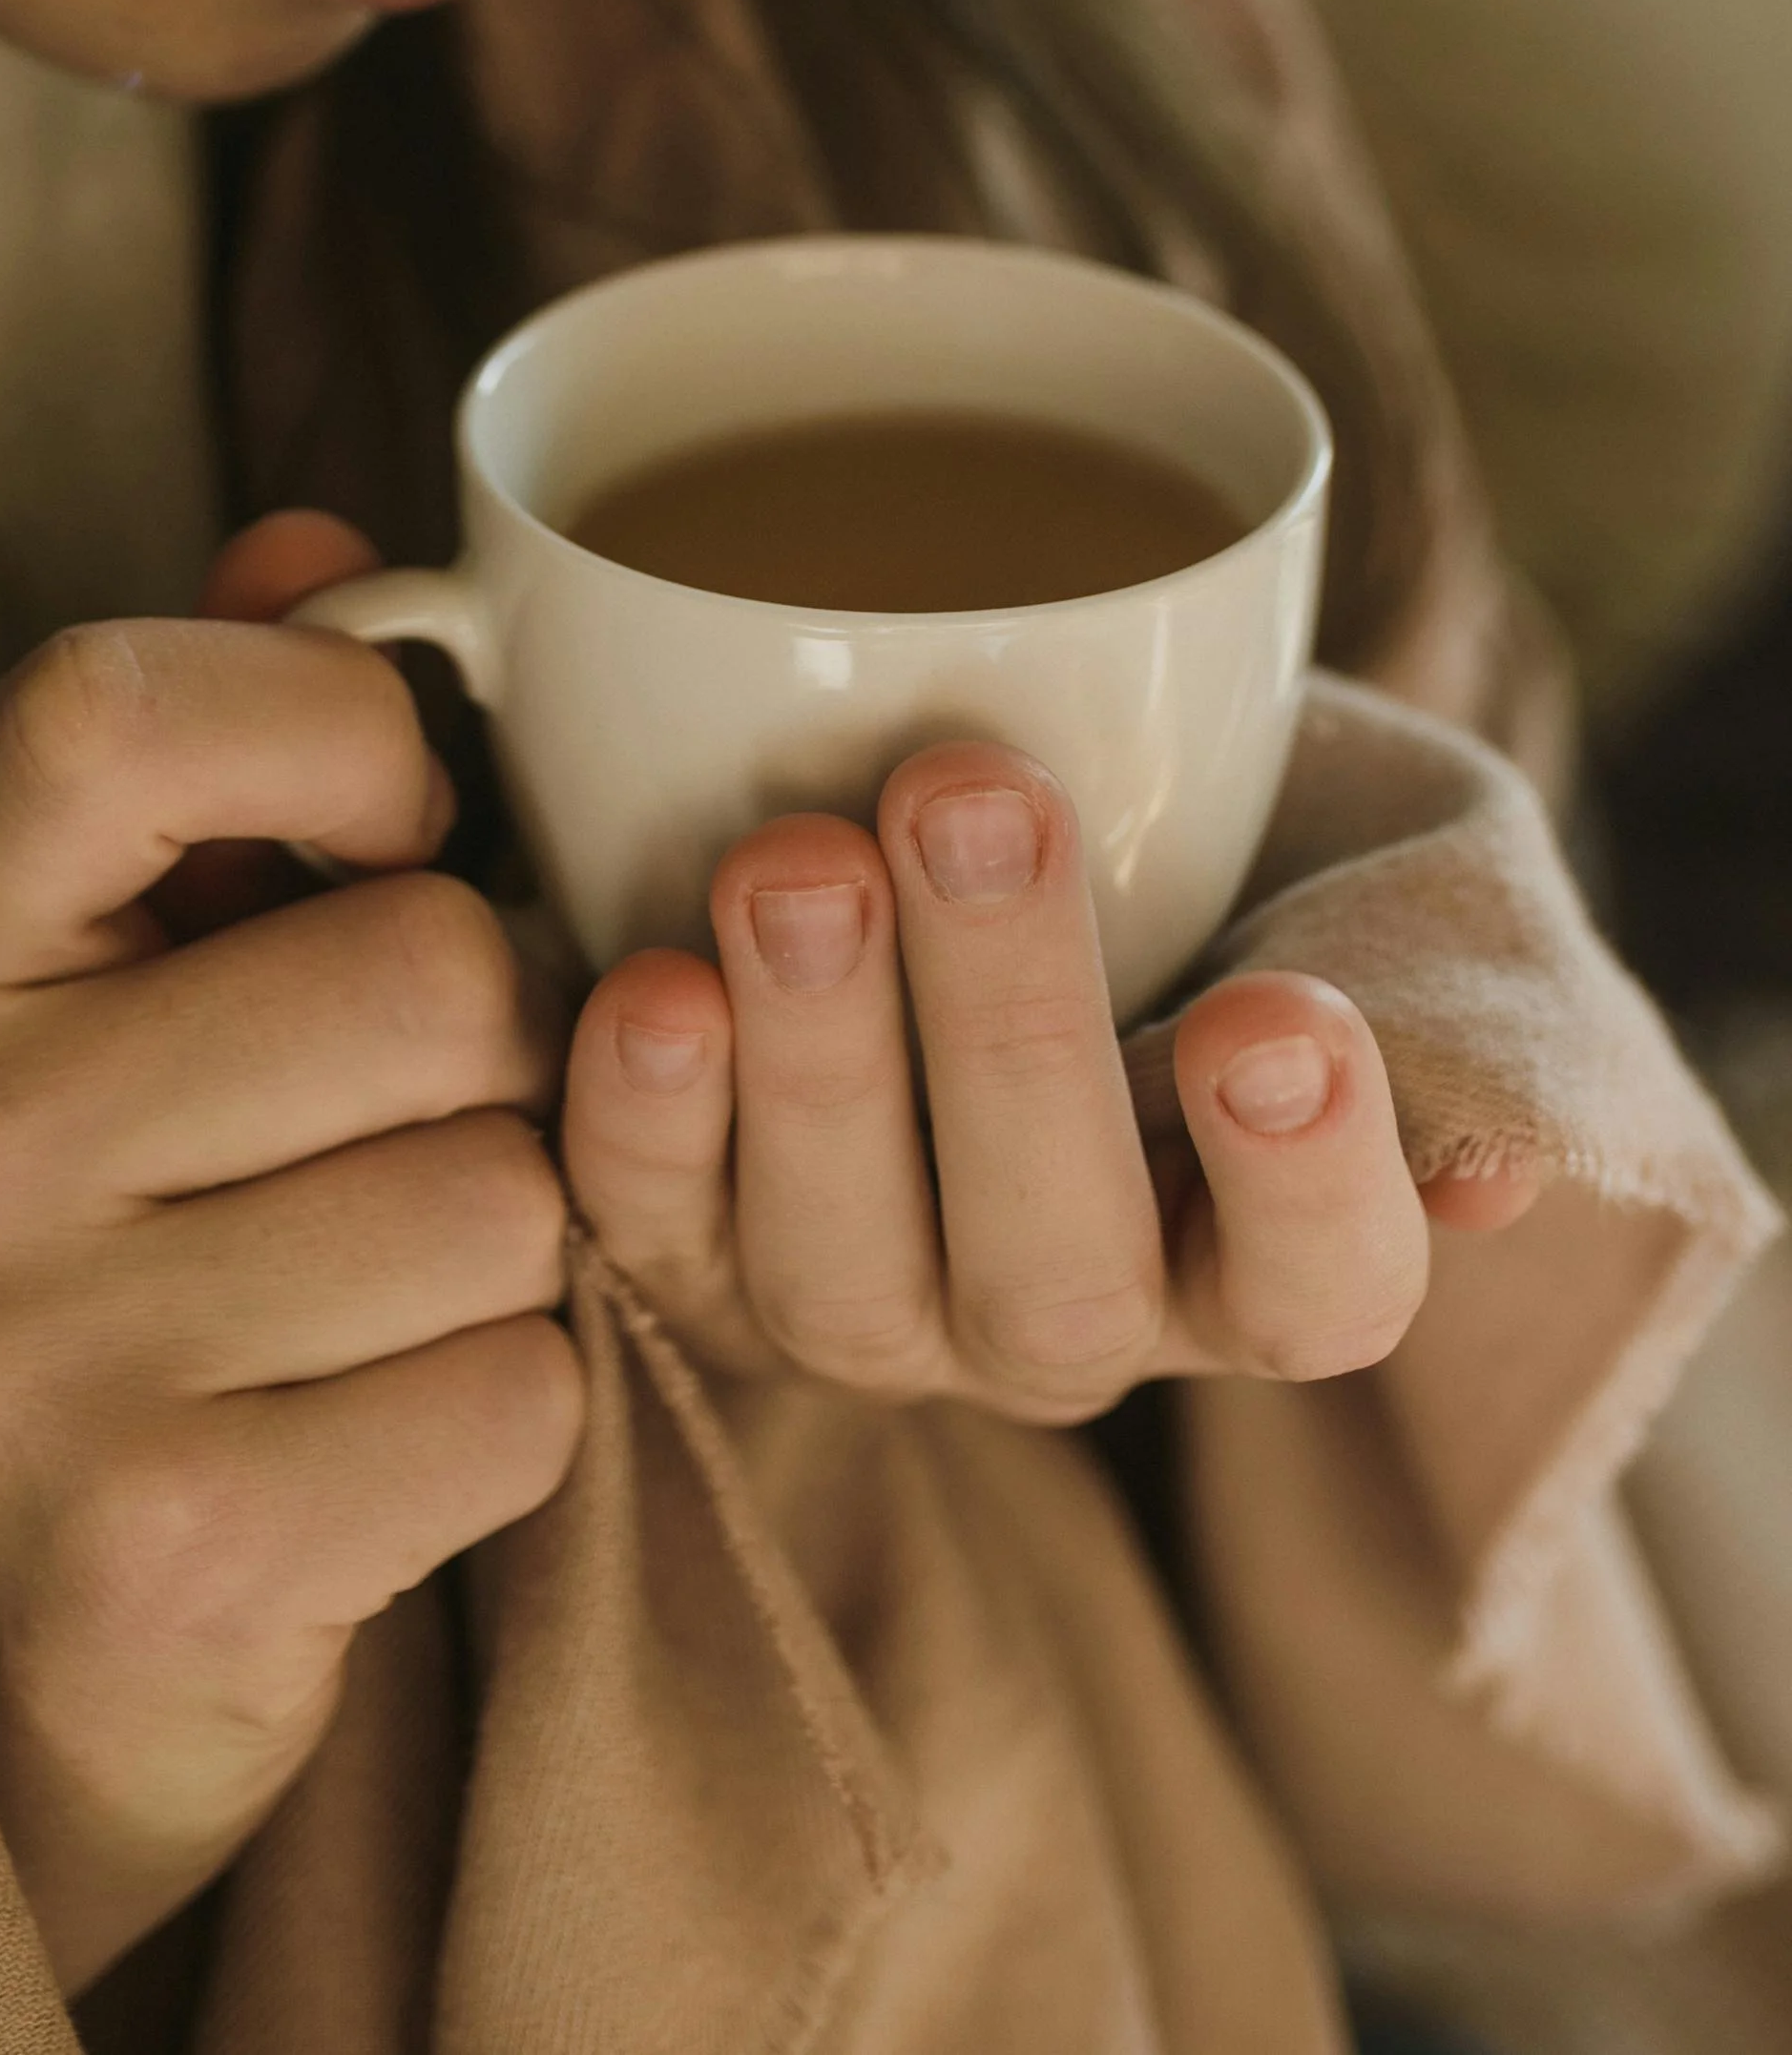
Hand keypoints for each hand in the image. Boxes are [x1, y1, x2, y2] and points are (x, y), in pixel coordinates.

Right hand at [0, 515, 581, 1998]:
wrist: (17, 1629)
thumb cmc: (116, 1222)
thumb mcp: (112, 961)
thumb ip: (217, 734)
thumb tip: (328, 543)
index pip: (113, 711)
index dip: (335, 728)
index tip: (398, 819)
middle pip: (426, 972)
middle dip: (498, 1044)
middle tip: (415, 1107)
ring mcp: (24, 1369)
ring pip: (505, 1192)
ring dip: (512, 1238)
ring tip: (383, 1274)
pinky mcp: (158, 1552)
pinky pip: (519, 1396)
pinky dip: (511, 1407)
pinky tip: (386, 1421)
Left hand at [564, 740, 1539, 1415]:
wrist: (1001, 808)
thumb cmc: (1224, 839)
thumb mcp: (1368, 881)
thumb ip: (1425, 987)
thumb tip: (1487, 1172)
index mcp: (1251, 1247)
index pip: (1315, 1284)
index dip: (1302, 1183)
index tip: (1278, 1022)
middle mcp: (1062, 1316)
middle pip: (1055, 1270)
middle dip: (1010, 1035)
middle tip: (977, 801)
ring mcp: (868, 1305)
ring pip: (841, 1275)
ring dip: (813, 1067)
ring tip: (795, 859)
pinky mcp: (688, 1251)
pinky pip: (648, 1232)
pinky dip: (632, 1122)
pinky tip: (638, 985)